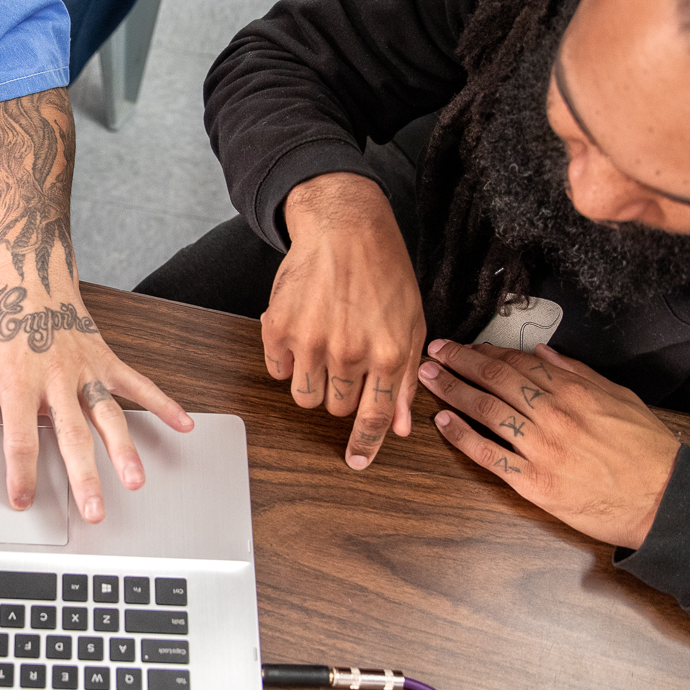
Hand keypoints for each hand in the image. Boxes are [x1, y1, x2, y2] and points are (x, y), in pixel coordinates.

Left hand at [0, 277, 193, 522]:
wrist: (33, 274)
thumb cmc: (1, 317)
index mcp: (19, 381)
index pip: (19, 436)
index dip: (21, 471)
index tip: (23, 500)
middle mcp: (56, 379)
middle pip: (71, 435)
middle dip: (84, 475)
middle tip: (92, 510)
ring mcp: (85, 370)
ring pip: (108, 415)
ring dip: (124, 448)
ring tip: (135, 480)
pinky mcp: (105, 359)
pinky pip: (138, 384)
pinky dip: (162, 403)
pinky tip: (182, 425)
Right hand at [264, 173, 424, 468]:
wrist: (344, 227)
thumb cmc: (384, 272)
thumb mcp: (411, 324)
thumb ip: (406, 379)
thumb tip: (400, 428)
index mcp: (389, 354)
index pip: (376, 418)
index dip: (365, 445)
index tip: (355, 462)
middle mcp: (349, 353)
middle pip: (336, 408)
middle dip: (342, 393)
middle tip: (346, 360)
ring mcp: (310, 341)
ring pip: (305, 396)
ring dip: (313, 382)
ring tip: (322, 348)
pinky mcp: (278, 327)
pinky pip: (278, 369)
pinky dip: (288, 359)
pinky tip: (302, 331)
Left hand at [419, 341, 679, 548]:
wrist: (667, 500)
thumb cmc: (648, 451)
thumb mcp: (621, 398)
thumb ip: (579, 373)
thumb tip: (544, 353)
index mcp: (574, 391)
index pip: (517, 363)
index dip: (484, 351)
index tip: (462, 346)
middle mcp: (553, 414)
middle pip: (494, 380)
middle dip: (459, 363)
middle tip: (433, 354)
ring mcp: (542, 448)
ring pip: (485, 411)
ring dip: (452, 391)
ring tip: (429, 379)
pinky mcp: (535, 482)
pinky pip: (490, 455)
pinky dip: (462, 437)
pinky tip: (443, 423)